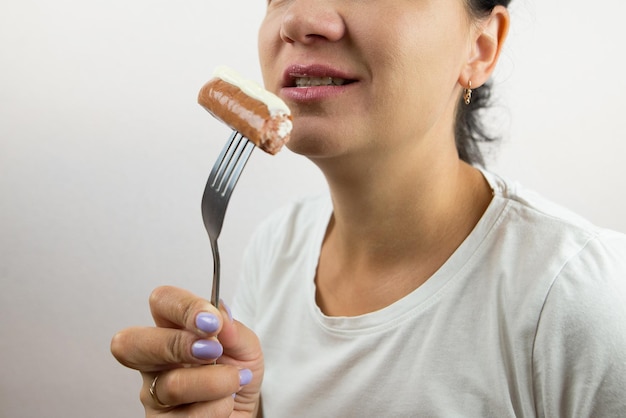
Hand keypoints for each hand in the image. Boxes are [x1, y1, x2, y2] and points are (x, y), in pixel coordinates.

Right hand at [111, 286, 263, 416]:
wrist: (243, 414)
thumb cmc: (238, 377)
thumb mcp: (246, 348)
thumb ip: (234, 330)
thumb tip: (220, 313)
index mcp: (172, 329)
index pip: (162, 302)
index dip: (184, 307)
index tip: (213, 321)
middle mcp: (155, 361)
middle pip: (132, 343)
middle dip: (178, 344)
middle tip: (213, 351)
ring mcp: (154, 395)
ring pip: (172, 384)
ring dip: (216, 382)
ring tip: (235, 381)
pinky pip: (188, 416)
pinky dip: (218, 408)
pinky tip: (226, 404)